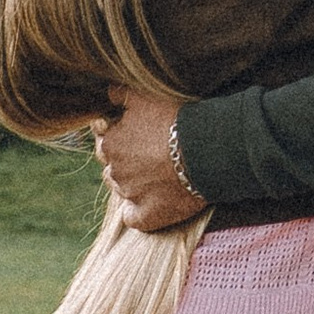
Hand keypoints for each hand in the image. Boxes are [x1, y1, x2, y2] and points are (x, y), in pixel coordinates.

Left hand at [94, 88, 203, 230]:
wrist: (207, 149)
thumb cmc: (176, 119)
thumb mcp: (144, 95)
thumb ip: (120, 95)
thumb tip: (110, 95)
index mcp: (111, 144)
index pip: (106, 141)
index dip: (122, 136)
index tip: (141, 134)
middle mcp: (116, 171)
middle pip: (113, 166)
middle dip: (126, 160)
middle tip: (151, 153)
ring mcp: (131, 195)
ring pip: (122, 189)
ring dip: (133, 183)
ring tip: (157, 174)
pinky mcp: (148, 215)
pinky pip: (133, 218)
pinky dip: (138, 212)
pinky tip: (150, 204)